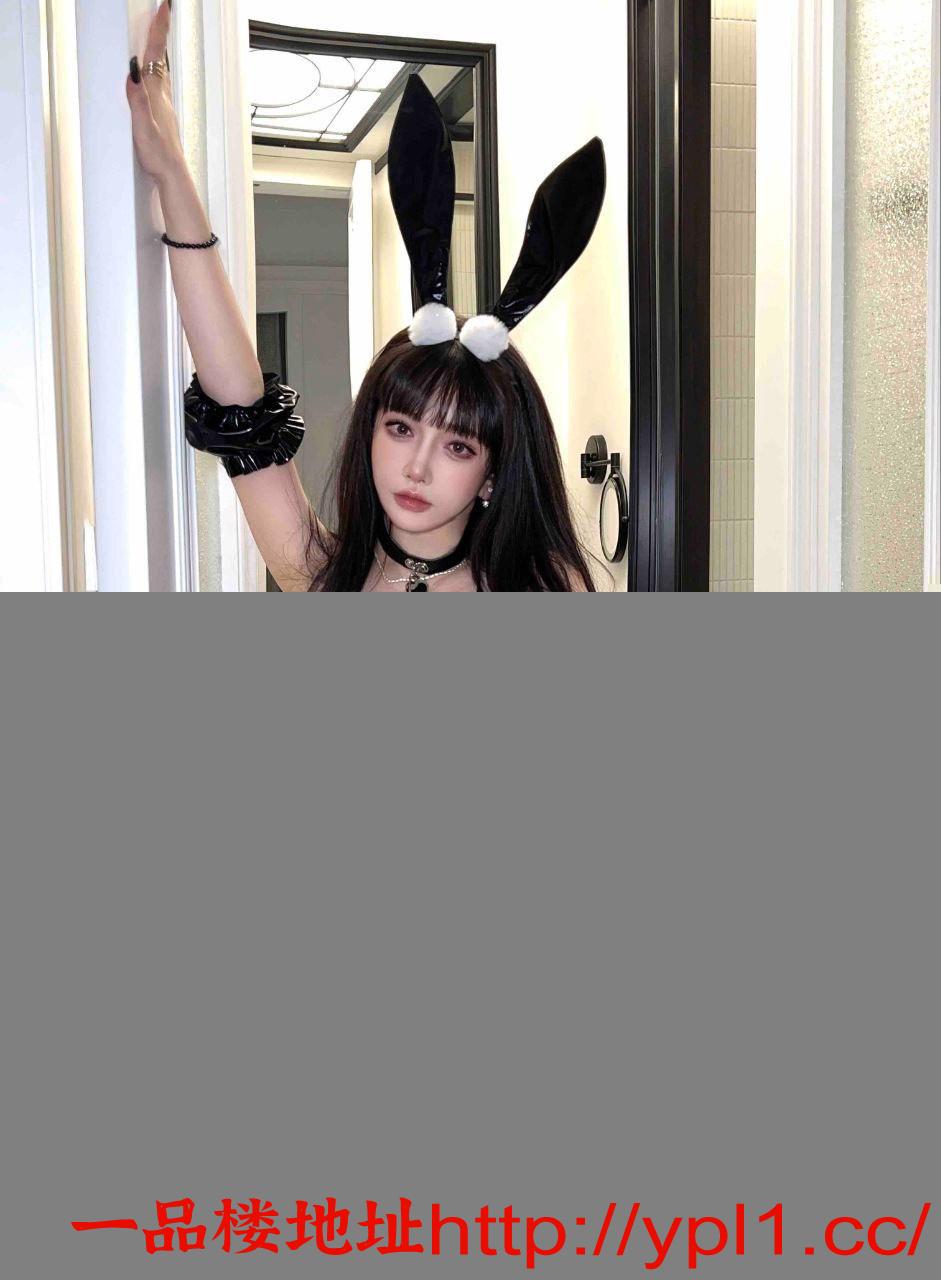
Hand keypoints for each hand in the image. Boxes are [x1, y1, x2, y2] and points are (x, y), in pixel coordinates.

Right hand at [126, 1, 184, 181]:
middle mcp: (162, 96)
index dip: (159, 29)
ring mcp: (164, 105)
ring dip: (158, 51)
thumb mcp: (142, 126)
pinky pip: (159, 85)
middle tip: (162, 13)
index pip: (156, 54)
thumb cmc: (158, 154)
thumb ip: (137, 100)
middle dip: (160, 34)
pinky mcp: (162, 116)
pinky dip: (156, 72)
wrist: (172, 175)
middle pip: (160, 57)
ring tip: (156, 37)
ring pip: (161, 70)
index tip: (164, 6)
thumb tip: (132, 74)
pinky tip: (153, 77)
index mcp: (155, 93)